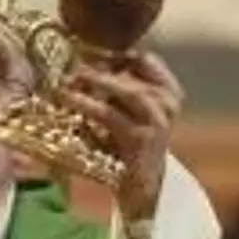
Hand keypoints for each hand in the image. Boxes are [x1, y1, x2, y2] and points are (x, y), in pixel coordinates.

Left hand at [58, 50, 183, 218]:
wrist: (144, 185)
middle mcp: (168, 103)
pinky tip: (71, 101)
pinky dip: (89, 105)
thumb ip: (120, 86)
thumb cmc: (132, 141)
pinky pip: (110, 115)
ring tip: (67, 82)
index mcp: (170, 91)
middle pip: (134, 72)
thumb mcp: (133, 110)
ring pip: (126, 91)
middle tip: (73, 66)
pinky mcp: (140, 138)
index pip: (146, 59)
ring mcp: (157, 122)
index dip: (118, 53)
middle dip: (102, 67)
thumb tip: (84, 61)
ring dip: (95, 83)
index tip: (89, 53)